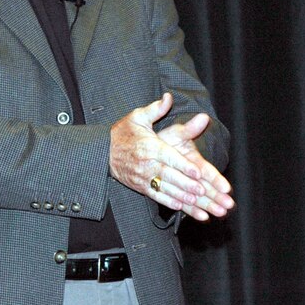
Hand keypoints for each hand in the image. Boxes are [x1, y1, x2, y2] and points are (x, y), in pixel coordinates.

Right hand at [109, 93, 233, 221]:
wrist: (103, 151)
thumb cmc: (123, 132)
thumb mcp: (137, 116)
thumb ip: (156, 109)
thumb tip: (168, 97)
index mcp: (148, 145)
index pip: (168, 156)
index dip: (183, 165)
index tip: (197, 171)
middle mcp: (146, 163)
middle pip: (168, 175)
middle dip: (186, 184)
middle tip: (202, 190)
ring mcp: (142, 176)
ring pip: (164, 188)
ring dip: (181, 196)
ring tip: (196, 201)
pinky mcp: (140, 186)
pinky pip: (156, 196)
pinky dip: (168, 202)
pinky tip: (182, 206)